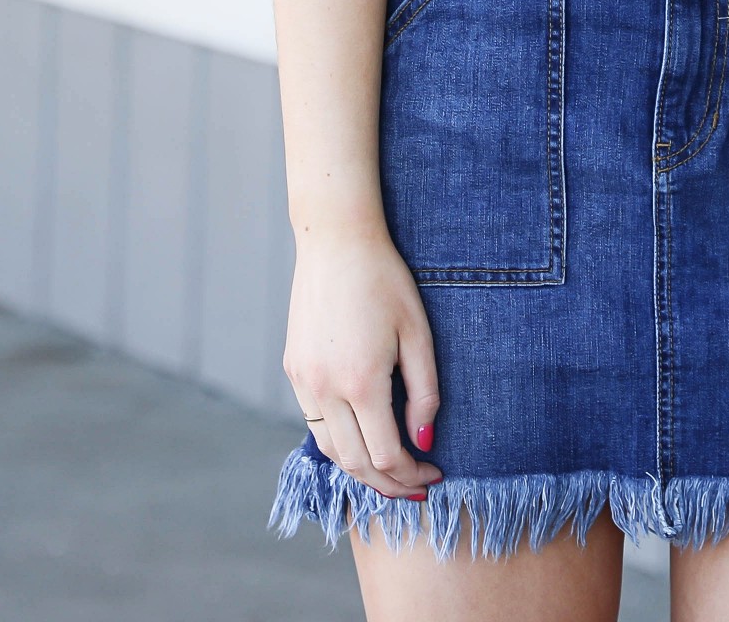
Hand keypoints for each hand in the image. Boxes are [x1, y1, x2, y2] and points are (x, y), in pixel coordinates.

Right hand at [282, 227, 443, 502]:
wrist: (336, 242)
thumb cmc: (385, 281)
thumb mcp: (418, 335)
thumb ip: (424, 393)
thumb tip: (423, 441)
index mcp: (360, 382)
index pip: (385, 456)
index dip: (411, 474)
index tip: (434, 472)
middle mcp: (324, 388)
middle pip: (355, 463)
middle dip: (388, 484)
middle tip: (417, 486)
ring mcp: (303, 380)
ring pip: (329, 449)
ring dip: (360, 469)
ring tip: (391, 473)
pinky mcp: (293, 369)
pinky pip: (314, 421)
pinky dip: (339, 441)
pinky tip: (363, 438)